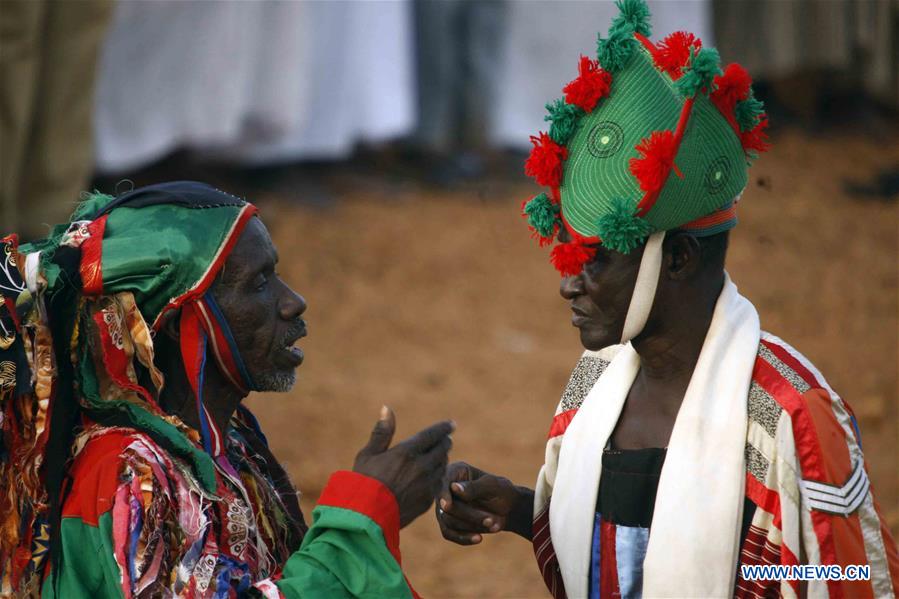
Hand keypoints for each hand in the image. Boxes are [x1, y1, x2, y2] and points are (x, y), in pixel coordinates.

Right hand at [354, 406, 453, 527]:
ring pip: (443, 466)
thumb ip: (382, 432)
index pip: (432, 435)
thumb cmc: (363, 482)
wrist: (366, 517)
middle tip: (446, 439)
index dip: (443, 428)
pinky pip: (439, 483)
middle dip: (445, 442)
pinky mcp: (427, 500)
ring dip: (443, 458)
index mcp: (407, 452)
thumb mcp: (368, 454)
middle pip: (442, 449)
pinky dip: (439, 476)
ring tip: (440, 455)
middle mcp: (421, 466)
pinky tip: (434, 475)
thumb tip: (387, 409)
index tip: (451, 424)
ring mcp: (426, 484)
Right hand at [435, 462, 532, 544]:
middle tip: (491, 520)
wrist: (508, 509)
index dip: (443, 494)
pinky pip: (449, 533)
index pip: (443, 481)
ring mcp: (445, 507)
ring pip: (449, 520)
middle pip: (447, 505)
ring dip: (471, 526)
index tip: (448, 506)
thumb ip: (474, 487)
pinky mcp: (448, 523)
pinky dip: (463, 538)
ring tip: (494, 525)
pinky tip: (479, 538)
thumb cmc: (501, 492)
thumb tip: (453, 488)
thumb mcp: (492, 486)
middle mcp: (446, 489)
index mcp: (456, 472)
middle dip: (470, 515)